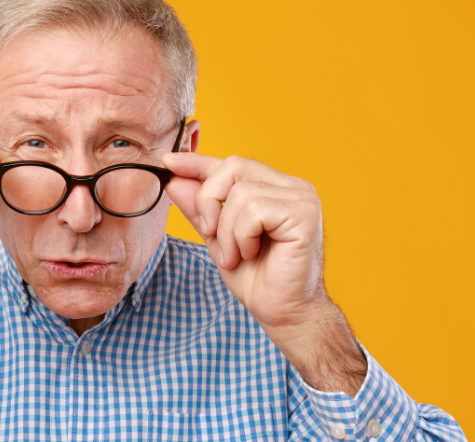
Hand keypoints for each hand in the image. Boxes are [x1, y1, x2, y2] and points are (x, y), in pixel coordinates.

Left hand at [163, 153, 365, 394]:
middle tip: (209, 234)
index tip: (169, 161)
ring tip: (236, 256)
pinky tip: (250, 254)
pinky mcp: (305, 215)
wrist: (284, 313)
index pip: (231, 164)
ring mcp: (302, 199)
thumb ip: (199, 208)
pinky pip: (254, 210)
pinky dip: (241, 236)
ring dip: (226, 230)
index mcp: (274, 188)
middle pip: (233, 167)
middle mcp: (292, 187)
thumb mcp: (217, 238)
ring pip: (241, 192)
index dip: (198, 162)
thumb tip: (174, 178)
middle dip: (208, 200)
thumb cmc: (257, 279)